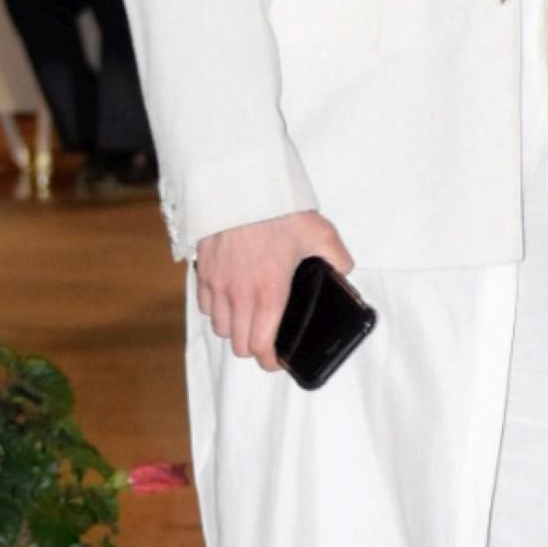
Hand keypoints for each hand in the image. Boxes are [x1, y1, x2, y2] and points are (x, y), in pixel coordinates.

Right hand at [195, 210, 351, 369]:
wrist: (238, 185)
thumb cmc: (277, 209)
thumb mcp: (318, 232)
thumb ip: (336, 256)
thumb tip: (345, 271)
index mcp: (270, 292)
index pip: (262, 347)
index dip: (271, 361)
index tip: (279, 359)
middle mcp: (240, 295)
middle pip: (239, 346)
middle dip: (255, 347)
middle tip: (267, 338)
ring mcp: (218, 285)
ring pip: (221, 328)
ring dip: (236, 329)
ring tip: (251, 317)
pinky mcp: (203, 273)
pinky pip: (206, 306)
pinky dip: (218, 309)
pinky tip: (232, 297)